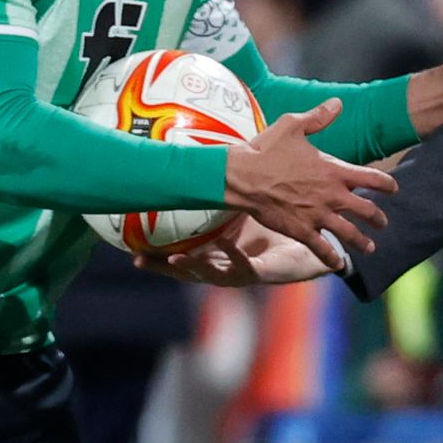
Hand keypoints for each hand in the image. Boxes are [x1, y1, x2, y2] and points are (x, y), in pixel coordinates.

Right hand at [133, 217, 335, 286]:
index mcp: (214, 255)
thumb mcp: (242, 213)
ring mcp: (240, 273)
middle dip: (164, 267)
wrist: (309, 250)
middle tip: (141, 260)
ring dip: (193, 267)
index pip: (178, 257)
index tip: (132, 252)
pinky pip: (244, 265)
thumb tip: (203, 167)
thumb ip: (224, 198)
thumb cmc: (272, 231)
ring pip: (210, 274)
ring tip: (176, 257)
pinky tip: (225, 243)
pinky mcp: (261, 273)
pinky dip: (233, 254)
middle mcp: (222, 267)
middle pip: (186, 272)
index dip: (156, 258)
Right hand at [224, 98, 395, 269]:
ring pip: (350, 234)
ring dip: (363, 242)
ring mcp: (318, 216)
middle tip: (383, 223)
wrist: (242, 176)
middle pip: (367, 211)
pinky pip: (322, 249)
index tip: (394, 189)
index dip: (387, 184)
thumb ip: (318, 117)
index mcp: (334, 170)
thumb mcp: (293, 125)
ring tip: (370, 248)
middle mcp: (332, 196)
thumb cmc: (266, 149)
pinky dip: (332, 259)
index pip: (372, 179)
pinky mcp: (301, 231)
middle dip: (378, 218)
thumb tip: (338, 103)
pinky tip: (338, 265)